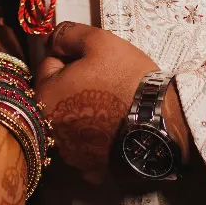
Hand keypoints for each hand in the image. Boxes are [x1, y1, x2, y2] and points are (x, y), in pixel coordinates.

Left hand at [35, 21, 188, 184]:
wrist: (160, 122)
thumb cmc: (126, 79)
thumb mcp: (99, 41)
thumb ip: (68, 35)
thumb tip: (53, 40)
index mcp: (45, 98)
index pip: (48, 65)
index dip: (71, 57)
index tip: (93, 62)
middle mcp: (50, 131)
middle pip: (58, 96)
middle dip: (74, 85)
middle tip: (104, 81)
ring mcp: (70, 154)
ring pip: (71, 122)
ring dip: (83, 112)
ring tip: (111, 104)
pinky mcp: (90, 170)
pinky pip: (87, 147)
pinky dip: (96, 138)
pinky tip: (114, 129)